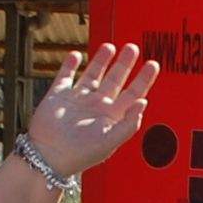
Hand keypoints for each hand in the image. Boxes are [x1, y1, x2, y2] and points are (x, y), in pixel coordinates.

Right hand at [24, 43, 160, 178]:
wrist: (49, 156)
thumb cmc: (81, 153)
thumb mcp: (110, 140)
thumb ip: (129, 124)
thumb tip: (144, 103)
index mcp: (112, 116)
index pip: (133, 94)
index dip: (143, 79)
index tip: (153, 64)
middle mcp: (96, 106)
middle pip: (115, 80)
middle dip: (124, 64)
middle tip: (133, 48)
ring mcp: (78, 100)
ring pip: (92, 75)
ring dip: (101, 60)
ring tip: (110, 47)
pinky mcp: (58, 96)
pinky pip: (65, 77)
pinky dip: (70, 65)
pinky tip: (76, 55)